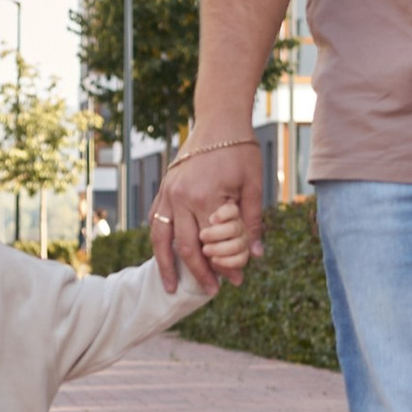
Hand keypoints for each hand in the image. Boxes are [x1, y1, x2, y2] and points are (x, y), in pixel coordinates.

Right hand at [149, 136, 256, 296]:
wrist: (219, 120)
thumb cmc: (241, 151)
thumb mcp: (253, 185)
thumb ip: (252, 222)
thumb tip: (256, 255)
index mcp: (206, 196)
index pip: (213, 242)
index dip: (224, 265)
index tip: (236, 281)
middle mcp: (182, 196)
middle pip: (185, 246)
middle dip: (198, 272)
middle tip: (210, 291)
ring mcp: (168, 192)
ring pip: (161, 237)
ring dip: (166, 265)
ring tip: (170, 287)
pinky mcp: (164, 188)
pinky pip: (156, 219)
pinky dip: (159, 240)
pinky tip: (164, 255)